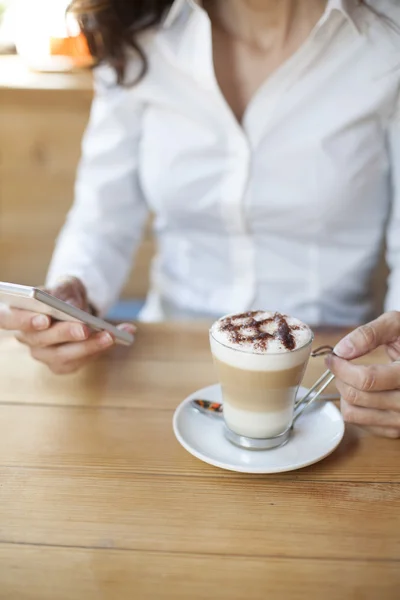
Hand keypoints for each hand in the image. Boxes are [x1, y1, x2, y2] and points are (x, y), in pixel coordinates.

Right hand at [0, 277, 135, 374]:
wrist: (75, 307)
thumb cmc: (64, 294)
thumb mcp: (65, 285)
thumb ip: (64, 292)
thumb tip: (72, 309)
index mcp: (16, 315)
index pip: (7, 320)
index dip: (24, 321)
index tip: (44, 318)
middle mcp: (26, 338)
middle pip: (42, 341)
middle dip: (66, 334)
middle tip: (85, 328)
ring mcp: (43, 355)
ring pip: (64, 356)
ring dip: (90, 346)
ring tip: (111, 334)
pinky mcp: (62, 365)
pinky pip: (81, 361)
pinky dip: (101, 348)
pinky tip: (119, 335)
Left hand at [325, 311, 399, 438]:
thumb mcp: (397, 325)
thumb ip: (370, 334)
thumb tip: (342, 350)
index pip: (366, 379)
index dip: (341, 367)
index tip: (333, 357)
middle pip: (356, 396)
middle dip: (341, 377)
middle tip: (341, 364)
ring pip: (353, 413)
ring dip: (344, 393)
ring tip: (350, 377)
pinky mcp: (396, 430)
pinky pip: (361, 424)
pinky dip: (353, 407)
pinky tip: (361, 390)